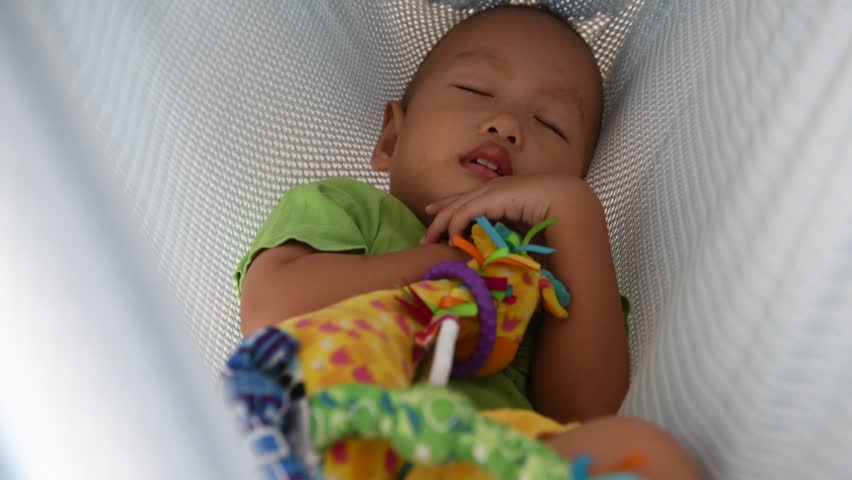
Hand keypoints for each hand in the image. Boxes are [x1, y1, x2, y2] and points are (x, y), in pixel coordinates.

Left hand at [420, 175, 584, 243]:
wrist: (570, 204)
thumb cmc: (555, 219)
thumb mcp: (524, 228)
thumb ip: (509, 235)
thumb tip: (500, 252)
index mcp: (502, 193)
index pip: (470, 199)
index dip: (451, 207)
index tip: (435, 215)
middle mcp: (494, 188)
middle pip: (457, 202)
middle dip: (439, 217)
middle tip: (425, 235)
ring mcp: (492, 190)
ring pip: (457, 208)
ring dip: (441, 226)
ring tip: (428, 242)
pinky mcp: (491, 197)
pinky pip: (464, 213)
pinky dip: (455, 227)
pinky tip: (451, 241)